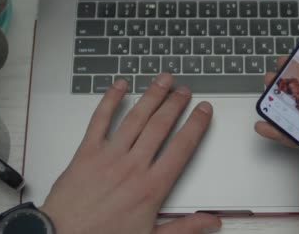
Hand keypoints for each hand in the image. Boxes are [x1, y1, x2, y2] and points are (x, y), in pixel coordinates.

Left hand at [40, 73, 220, 233]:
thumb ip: (184, 228)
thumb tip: (211, 222)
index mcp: (151, 186)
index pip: (181, 147)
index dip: (195, 125)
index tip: (203, 110)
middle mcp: (133, 166)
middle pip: (160, 126)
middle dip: (175, 104)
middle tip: (184, 90)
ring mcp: (109, 156)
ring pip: (136, 118)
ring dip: (151, 96)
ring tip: (163, 80)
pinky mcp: (86, 152)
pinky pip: (100, 120)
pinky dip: (110, 100)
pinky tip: (119, 86)